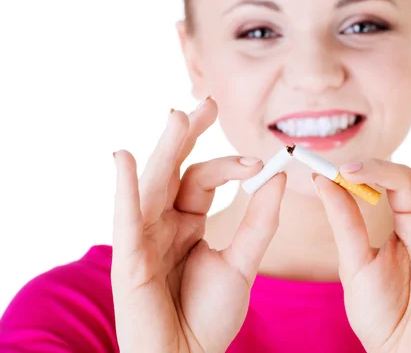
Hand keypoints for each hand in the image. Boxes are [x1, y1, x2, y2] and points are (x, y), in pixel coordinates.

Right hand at [111, 97, 286, 352]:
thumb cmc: (210, 315)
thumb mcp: (242, 261)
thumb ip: (259, 220)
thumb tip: (279, 177)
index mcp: (187, 222)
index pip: (204, 180)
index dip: (230, 166)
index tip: (261, 161)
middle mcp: (162, 223)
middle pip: (175, 171)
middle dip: (188, 136)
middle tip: (206, 104)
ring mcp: (144, 238)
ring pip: (154, 185)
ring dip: (165, 150)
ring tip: (179, 117)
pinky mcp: (129, 259)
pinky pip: (126, 219)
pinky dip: (125, 188)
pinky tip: (124, 158)